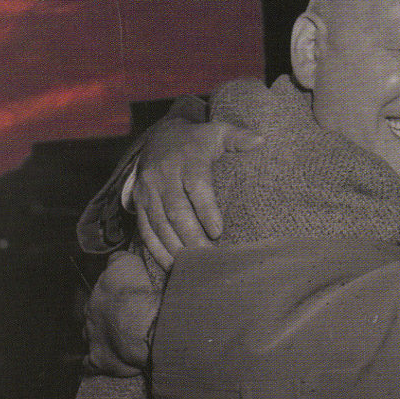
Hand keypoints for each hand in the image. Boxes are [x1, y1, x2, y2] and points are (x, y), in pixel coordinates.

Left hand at [84, 252, 161, 375]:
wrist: (143, 326)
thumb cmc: (136, 295)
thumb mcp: (127, 264)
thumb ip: (118, 259)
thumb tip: (115, 257)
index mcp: (97, 295)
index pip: (98, 295)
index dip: (110, 297)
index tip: (121, 299)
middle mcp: (90, 317)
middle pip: (91, 317)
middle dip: (102, 318)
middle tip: (118, 320)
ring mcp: (93, 340)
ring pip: (88, 338)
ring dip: (97, 339)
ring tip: (111, 341)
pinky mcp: (100, 361)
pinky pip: (90, 365)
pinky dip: (93, 365)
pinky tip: (98, 365)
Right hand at [132, 119, 261, 268]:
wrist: (158, 138)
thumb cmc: (196, 141)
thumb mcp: (217, 132)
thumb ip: (237, 137)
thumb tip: (260, 140)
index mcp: (187, 159)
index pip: (196, 185)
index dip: (206, 209)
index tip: (218, 230)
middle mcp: (164, 175)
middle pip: (176, 210)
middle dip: (192, 236)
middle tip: (209, 257)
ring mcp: (149, 191)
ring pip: (159, 223)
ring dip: (175, 247)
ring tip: (193, 267)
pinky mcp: (139, 204)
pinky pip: (145, 229)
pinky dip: (157, 249)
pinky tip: (172, 265)